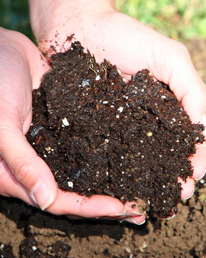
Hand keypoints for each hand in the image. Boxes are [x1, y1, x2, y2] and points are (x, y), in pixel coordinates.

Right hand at [0, 28, 145, 222]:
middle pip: (76, 192)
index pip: (57, 201)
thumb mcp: (1, 124)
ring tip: (140, 185)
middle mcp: (38, 165)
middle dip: (107, 201)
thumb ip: (20, 161)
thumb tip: (46, 200)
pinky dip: (105, 152)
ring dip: (110, 181)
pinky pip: (86, 144)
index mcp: (16, 174)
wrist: (3, 50)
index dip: (89, 207)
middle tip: (140, 206)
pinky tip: (126, 152)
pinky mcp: (65, 127)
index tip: (121, 207)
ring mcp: (53, 146)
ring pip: (85, 172)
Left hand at [37, 8, 205, 201]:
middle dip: (170, 178)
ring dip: (146, 180)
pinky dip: (116, 167)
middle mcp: (145, 117)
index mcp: (167, 104)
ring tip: (149, 201)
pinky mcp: (94, 123)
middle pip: (163, 153)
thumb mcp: (170, 56)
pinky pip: (106, 149)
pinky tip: (119, 184)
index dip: (192, 161)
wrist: (78, 27)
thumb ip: (191, 89)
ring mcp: (119, 123)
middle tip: (172, 200)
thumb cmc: (125, 36)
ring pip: (137, 157)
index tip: (190, 183)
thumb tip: (205, 131)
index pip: (187, 138)